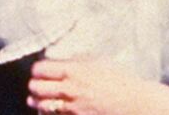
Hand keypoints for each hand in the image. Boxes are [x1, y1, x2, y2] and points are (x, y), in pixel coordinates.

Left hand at [28, 59, 168, 114]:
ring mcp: (71, 108)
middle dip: (34, 86)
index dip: (37, 70)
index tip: (39, 71)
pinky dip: (47, 113)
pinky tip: (48, 110)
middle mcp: (68, 90)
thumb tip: (60, 58)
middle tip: (35, 85)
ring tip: (35, 99)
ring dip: (36, 101)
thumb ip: (76, 60)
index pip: (40, 69)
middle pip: (36, 88)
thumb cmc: (119, 79)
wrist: (134, 103)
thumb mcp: (98, 61)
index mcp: (72, 71)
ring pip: (40, 105)